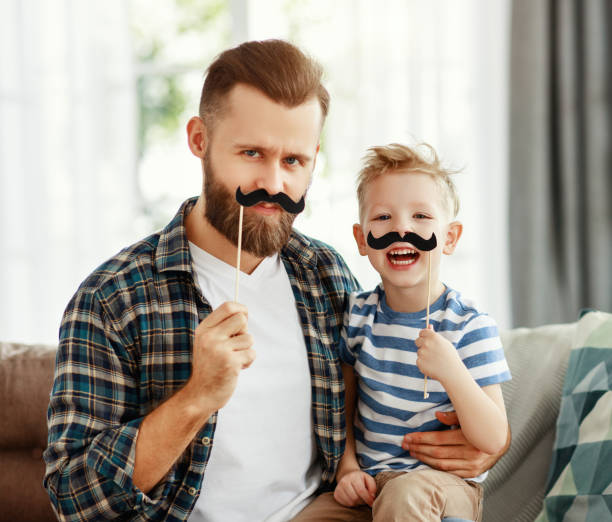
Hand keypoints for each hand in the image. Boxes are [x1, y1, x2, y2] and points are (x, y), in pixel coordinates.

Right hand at [182, 301, 254, 415]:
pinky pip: (251, 353)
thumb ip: (221, 328)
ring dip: (246, 350)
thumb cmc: (209, 367)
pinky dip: (248, 361)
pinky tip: (236, 369)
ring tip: (233, 360)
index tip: (244, 316)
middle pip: (241, 319)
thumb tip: (243, 313)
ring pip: (249, 338)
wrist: (199, 395)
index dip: (241, 309)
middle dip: (244, 331)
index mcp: (204, 329)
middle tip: (236, 345)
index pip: (228, 307)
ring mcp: (220, 349)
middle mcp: (210, 337)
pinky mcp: (230, 363)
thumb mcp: (208, 343)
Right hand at [334, 470, 376, 506]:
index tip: (372, 503)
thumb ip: (372, 487)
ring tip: (359, 498)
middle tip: (364, 499)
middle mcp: (344, 481)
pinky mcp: (336, 494)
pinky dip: (350, 504)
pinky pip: (344, 504)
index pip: (361, 491)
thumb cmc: (360, 479)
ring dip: (357, 503)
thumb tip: (372, 497)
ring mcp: (339, 488)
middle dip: (362, 501)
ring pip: (350, 502)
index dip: (367, 499)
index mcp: (353, 477)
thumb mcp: (368, 479)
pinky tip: (352, 499)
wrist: (348, 475)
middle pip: (355, 498)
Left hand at [401, 411, 508, 477]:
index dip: (421, 438)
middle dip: (419, 448)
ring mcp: (472, 465)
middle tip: (405, 444)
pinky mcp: (472, 473)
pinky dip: (436, 468)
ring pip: (441, 465)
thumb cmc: (479, 425)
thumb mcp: (468, 416)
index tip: (408, 437)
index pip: (438, 439)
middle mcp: (471, 453)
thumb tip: (436, 414)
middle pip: (437, 453)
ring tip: (411, 452)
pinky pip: (450, 472)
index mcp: (469, 437)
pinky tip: (425, 461)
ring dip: (424, 458)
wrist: (500, 440)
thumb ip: (453, 416)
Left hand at [415, 327, 461, 382]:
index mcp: (433, 337)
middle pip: (417, 341)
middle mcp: (426, 343)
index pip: (422, 332)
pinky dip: (423, 363)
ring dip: (424, 355)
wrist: (452, 373)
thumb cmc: (450, 357)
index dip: (424, 336)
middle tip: (432, 352)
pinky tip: (432, 366)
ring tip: (435, 360)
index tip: (426, 340)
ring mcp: (422, 353)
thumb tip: (429, 325)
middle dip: (422, 345)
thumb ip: (434, 334)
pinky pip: (419, 361)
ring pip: (419, 352)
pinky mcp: (419, 362)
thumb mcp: (444, 343)